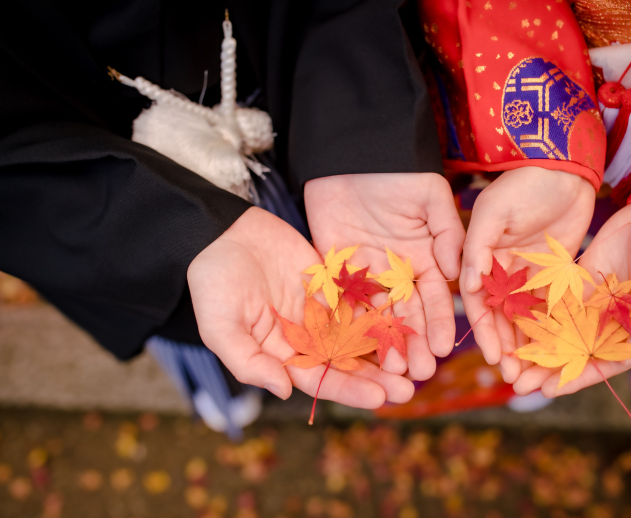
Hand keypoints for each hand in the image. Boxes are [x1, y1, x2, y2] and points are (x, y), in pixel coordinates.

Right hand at [187, 207, 414, 407]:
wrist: (222, 232)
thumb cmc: (213, 282)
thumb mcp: (220, 325)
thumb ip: (249, 361)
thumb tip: (282, 391)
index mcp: (281, 354)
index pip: (320, 380)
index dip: (349, 390)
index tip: (379, 399)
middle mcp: (305, 337)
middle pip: (347, 362)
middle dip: (378, 376)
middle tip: (410, 388)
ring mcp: (321, 309)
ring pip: (360, 334)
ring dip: (386, 348)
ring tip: (417, 360)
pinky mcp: (332, 283)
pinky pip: (361, 300)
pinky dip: (382, 311)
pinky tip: (407, 320)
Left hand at [304, 173, 464, 379]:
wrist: (350, 154)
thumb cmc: (397, 171)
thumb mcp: (429, 197)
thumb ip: (447, 232)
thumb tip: (459, 271)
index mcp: (424, 258)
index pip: (436, 298)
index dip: (439, 323)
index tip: (443, 348)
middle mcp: (397, 274)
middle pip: (407, 316)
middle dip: (414, 345)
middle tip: (419, 374)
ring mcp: (366, 275)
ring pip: (377, 317)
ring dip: (383, 345)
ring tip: (390, 372)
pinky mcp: (336, 272)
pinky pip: (342, 303)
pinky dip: (347, 326)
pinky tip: (353, 350)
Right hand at [461, 167, 594, 381]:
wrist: (564, 167)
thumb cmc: (523, 184)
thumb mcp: (493, 211)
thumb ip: (476, 246)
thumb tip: (462, 285)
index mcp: (481, 258)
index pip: (477, 302)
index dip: (484, 331)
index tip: (494, 357)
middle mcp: (502, 271)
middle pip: (501, 318)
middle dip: (506, 348)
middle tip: (515, 377)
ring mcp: (529, 274)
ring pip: (526, 318)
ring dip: (528, 345)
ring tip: (535, 374)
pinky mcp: (555, 274)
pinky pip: (551, 307)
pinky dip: (552, 329)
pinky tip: (558, 350)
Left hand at [511, 204, 630, 396]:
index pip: (604, 363)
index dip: (579, 378)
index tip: (551, 390)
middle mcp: (611, 323)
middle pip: (576, 354)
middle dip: (549, 370)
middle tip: (520, 386)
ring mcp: (593, 303)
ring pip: (561, 333)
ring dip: (538, 349)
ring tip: (511, 365)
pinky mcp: (578, 282)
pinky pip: (554, 304)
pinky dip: (536, 317)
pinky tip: (514, 328)